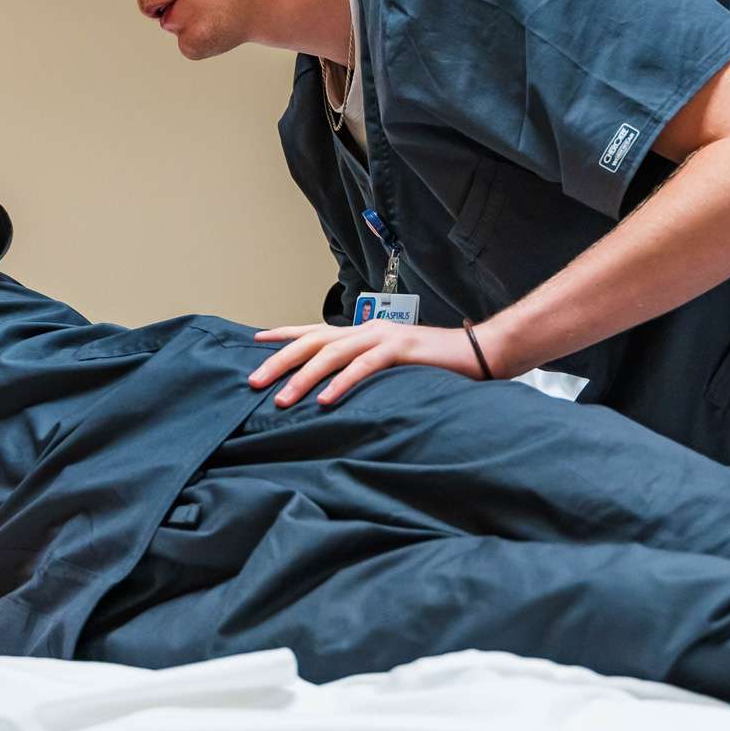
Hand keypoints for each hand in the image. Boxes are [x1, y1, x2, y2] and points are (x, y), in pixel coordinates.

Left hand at [249, 321, 495, 405]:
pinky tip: (326, 400)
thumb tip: (332, 388)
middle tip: (252, 382)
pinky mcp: (401, 350)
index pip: (312, 331)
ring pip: (332, 354)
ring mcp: (382, 337)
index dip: (282, 335)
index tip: (253, 342)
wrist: (477, 353)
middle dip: (279, 361)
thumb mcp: (389, 366)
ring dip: (304, 377)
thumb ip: (363, 369)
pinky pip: (365, 367)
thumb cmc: (432, 365)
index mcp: (360, 333)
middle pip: (312, 342)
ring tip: (282, 399)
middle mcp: (365, 330)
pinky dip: (343, 383)